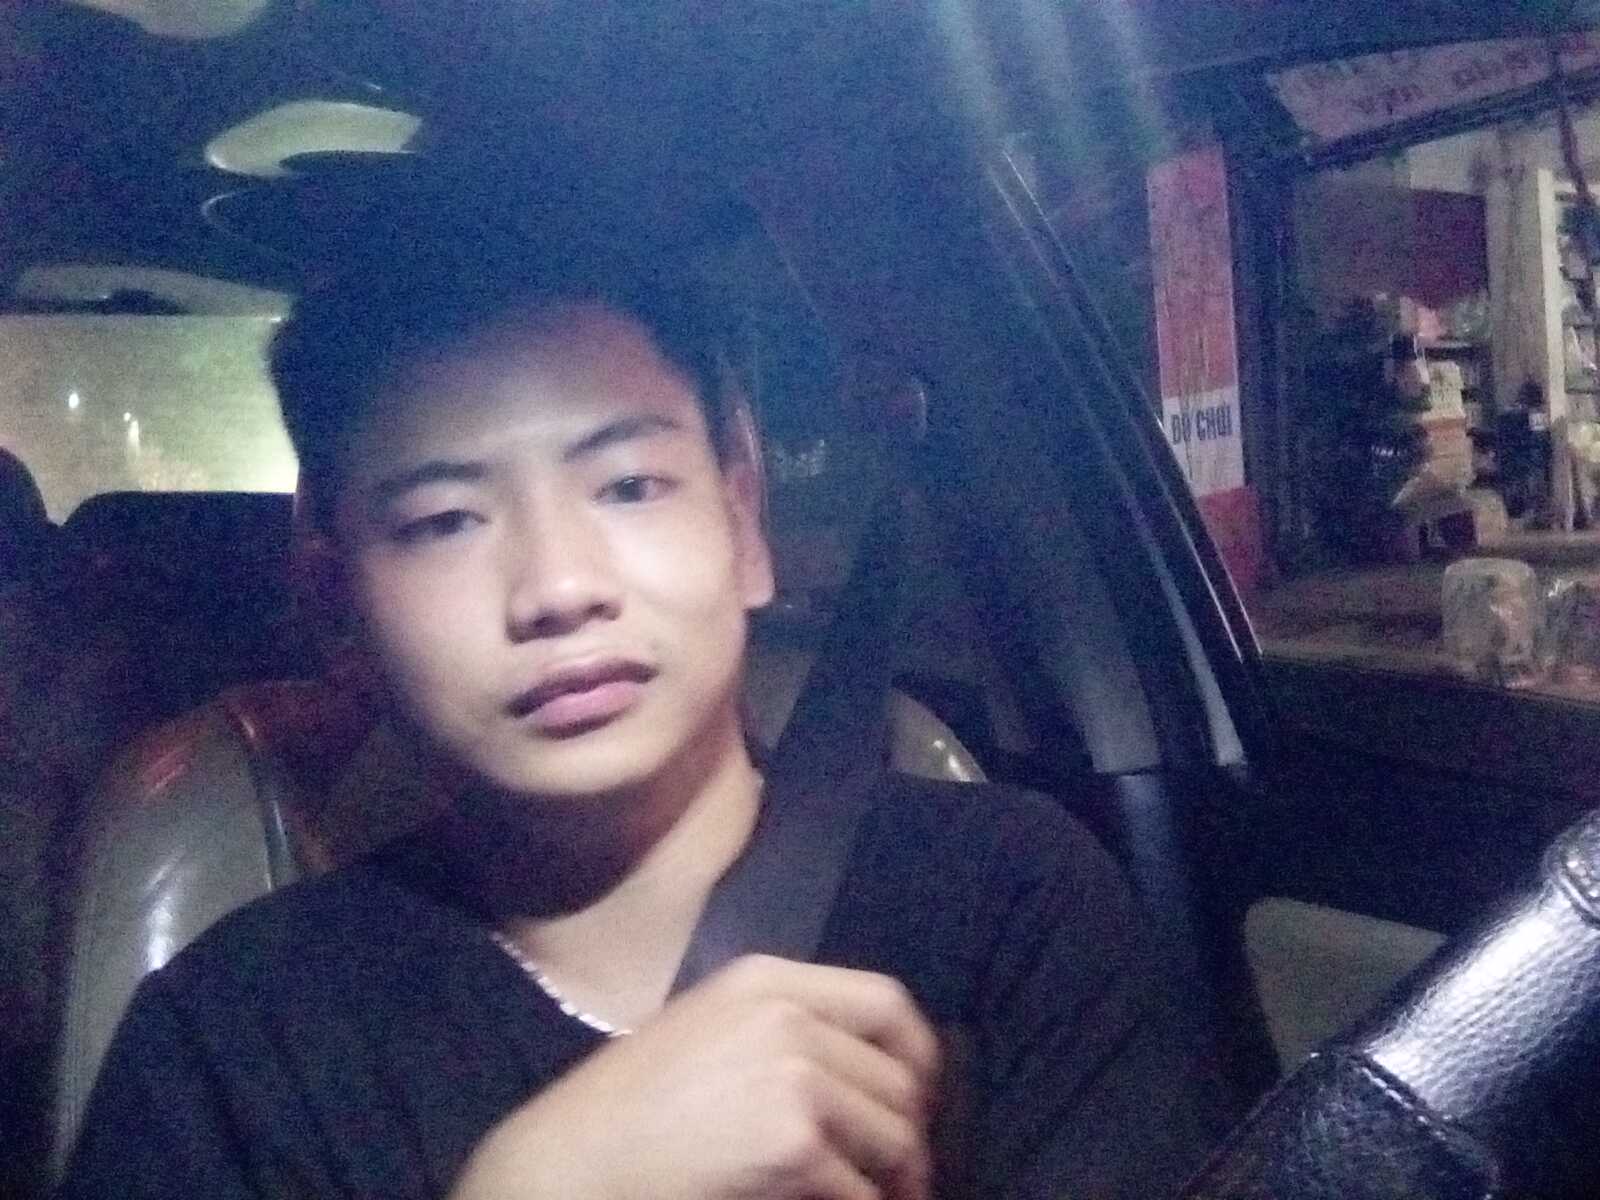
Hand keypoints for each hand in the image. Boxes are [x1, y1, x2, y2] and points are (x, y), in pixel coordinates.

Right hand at [450, 955, 940, 1199]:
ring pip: (894, 1134)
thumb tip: (862, 1076)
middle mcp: (785, 1014)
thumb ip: (779, 1032)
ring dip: (897, 1180)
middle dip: (911, 1133)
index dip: (918, 1056)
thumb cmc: (627, 1110)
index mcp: (765, 981)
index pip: (886, 1002)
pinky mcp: (791, 1140)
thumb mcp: (706, 1032)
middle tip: (905, 1175)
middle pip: (898, 1076)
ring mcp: (791, 1073)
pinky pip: (861, 1188)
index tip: (920, 1098)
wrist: (571, 1161)